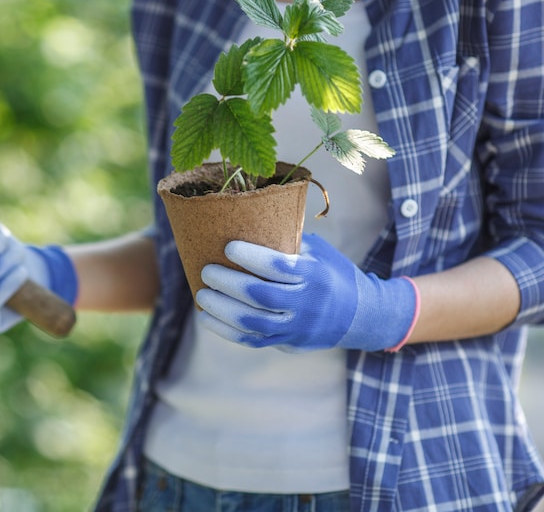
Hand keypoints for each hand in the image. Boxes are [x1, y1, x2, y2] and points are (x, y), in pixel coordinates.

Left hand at [195, 234, 418, 351]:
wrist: (361, 315)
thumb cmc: (331, 273)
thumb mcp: (320, 252)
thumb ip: (288, 242)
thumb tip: (246, 220)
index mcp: (314, 274)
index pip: (278, 266)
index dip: (250, 257)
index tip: (228, 247)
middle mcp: (306, 302)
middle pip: (260, 295)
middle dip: (228, 283)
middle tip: (206, 271)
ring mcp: (297, 327)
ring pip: (253, 322)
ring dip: (222, 309)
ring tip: (202, 295)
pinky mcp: (288, 343)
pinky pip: (252, 341)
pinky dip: (226, 331)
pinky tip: (207, 318)